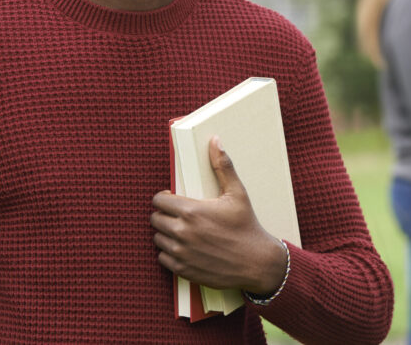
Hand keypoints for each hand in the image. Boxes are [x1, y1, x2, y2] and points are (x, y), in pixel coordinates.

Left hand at [151, 136, 287, 294]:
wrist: (256, 262)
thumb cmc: (246, 225)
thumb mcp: (237, 193)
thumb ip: (223, 166)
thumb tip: (215, 141)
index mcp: (192, 211)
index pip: (159, 201)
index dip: (164, 198)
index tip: (172, 198)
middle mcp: (182, 232)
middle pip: (155, 219)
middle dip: (163, 214)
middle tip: (177, 214)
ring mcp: (180, 252)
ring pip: (157, 238)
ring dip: (165, 233)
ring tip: (181, 230)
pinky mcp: (182, 270)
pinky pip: (162, 258)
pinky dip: (169, 252)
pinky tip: (184, 247)